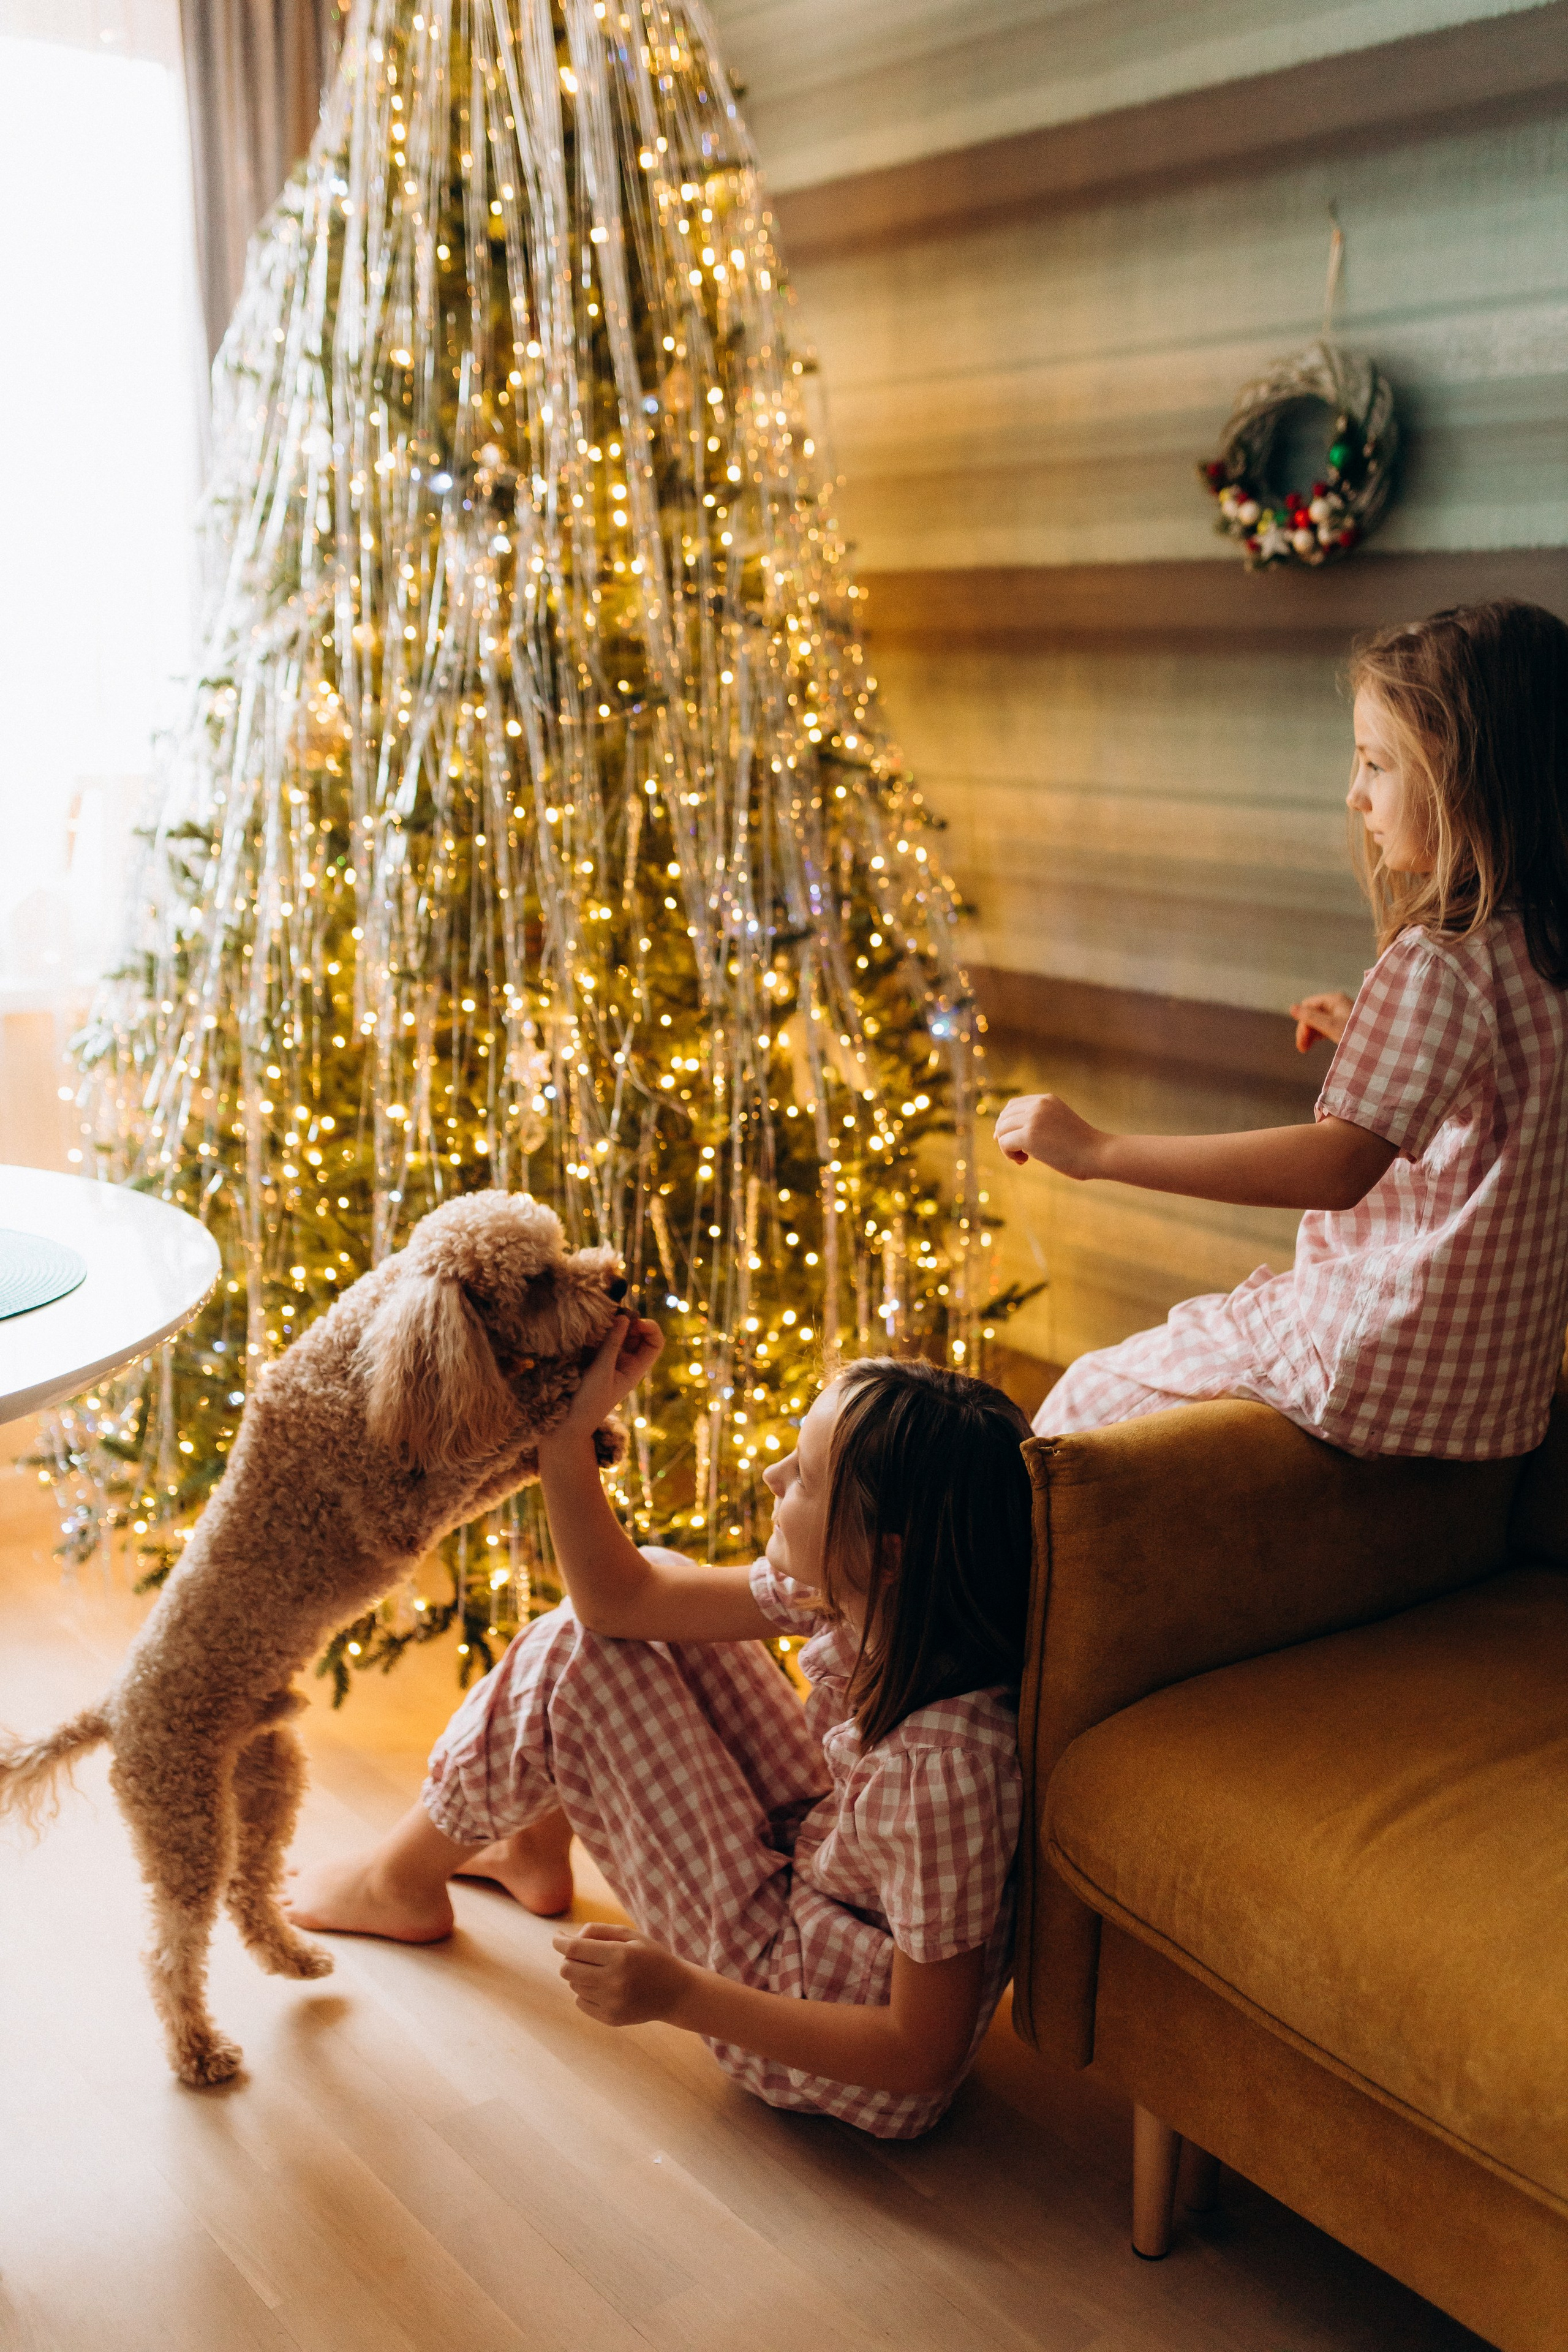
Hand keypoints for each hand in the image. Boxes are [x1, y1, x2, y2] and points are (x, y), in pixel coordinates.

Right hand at [540, 1312, 663, 1449]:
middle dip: (628, 1320)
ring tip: (600, 1316)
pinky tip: (588, 1326)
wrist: (566, 1424)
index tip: (634, 1320)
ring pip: (617, 1334)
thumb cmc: (587, 1402)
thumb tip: (624, 1317)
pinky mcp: (591, 1358)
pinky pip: (600, 1339)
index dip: (650, 1328)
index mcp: (635, 1369)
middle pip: (637, 1334)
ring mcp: (608, 1360)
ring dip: (611, 1323)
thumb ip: (612, 1344)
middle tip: (613, 1312)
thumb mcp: (601, 1371)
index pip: (655, 1343)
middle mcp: (625, 1363)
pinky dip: (597, 1330)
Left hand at [552, 1920, 690, 2025]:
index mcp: (620, 1956)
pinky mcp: (611, 2018)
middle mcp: (614, 1981)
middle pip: (567, 1969)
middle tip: (580, 1955)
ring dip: (579, 1975)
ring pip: (574, 1985)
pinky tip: (603, 1987)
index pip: (574, 1949)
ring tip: (598, 1971)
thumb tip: (566, 1939)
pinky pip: (581, 2002)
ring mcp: (612, 2003)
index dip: (560, 1942)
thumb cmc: (651, 1957)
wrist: (675, 1992)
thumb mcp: (630, 1935)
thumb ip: (598, 1931)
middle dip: (568, 1959)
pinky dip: (585, 1992)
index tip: (557, 1939)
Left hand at [994, 1091, 1107, 1178]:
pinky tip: (1023, 1161)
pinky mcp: (1029, 1135)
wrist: (1098, 1153)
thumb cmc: (1082, 1146)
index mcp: (1046, 1099)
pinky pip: (1004, 1143)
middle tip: (1020, 1154)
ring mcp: (1033, 1118)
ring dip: (1007, 1147)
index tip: (1014, 1141)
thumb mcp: (1059, 1124)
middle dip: (1005, 1136)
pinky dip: (1009, 1155)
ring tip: (1023, 1158)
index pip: (1013, 1106)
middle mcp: (1038, 1104)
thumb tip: (1006, 1134)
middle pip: (1004, 1118)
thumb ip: (1040, 1122)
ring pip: (1001, 1130)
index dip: (1007, 1124)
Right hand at [1289, 991, 1354, 1052]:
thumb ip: (1311, 1017)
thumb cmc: (1357, 1035)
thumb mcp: (1331, 1027)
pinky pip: (1325, 1026)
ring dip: (1310, 1033)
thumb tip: (1291, 1007)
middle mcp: (1337, 1004)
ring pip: (1317, 1020)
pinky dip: (1318, 1035)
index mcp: (1334, 1000)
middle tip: (1303, 1050)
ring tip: (1307, 1049)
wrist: (1379, 1046)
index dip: (1302, 1021)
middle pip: (1311, 1013)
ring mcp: (1340, 1013)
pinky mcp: (1343, 1023)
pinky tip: (1316, 1044)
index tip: (1302, 1041)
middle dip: (1305, 1030)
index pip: (1308, 1005)